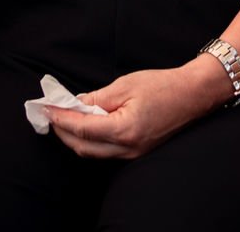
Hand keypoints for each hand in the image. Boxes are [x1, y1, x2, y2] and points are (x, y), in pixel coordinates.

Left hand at [44, 59, 230, 159]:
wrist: (193, 94)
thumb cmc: (162, 85)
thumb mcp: (125, 85)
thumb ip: (97, 98)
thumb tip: (74, 104)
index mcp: (124, 130)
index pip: (82, 129)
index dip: (61, 119)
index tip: (46, 108)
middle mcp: (128, 148)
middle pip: (83, 147)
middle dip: (63, 132)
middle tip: (50, 114)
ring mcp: (133, 153)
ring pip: (93, 152)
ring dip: (75, 137)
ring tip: (62, 118)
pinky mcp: (137, 151)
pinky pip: (106, 151)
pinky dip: (91, 139)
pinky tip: (85, 124)